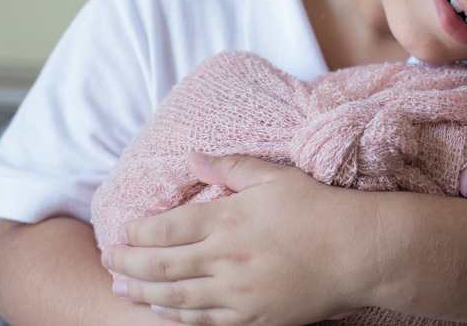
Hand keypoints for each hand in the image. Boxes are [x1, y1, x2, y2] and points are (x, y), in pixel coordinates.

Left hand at [103, 154, 379, 324]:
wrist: (357, 251)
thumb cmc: (318, 208)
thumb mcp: (274, 177)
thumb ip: (229, 167)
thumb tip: (191, 157)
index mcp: (229, 219)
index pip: (168, 228)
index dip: (140, 231)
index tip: (125, 230)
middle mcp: (226, 258)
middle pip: (162, 265)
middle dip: (129, 264)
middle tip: (109, 261)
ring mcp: (238, 293)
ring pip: (177, 298)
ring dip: (144, 293)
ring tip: (122, 289)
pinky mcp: (254, 318)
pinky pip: (206, 322)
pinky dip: (179, 317)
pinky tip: (164, 311)